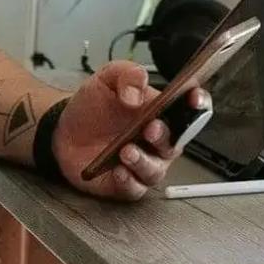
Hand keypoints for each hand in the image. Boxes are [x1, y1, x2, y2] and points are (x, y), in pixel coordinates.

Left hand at [55, 58, 202, 201]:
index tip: (193, 98)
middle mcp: (159, 140)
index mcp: (163, 112)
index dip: (199, 103)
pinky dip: (129, 181)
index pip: (192, 107)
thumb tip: (137, 92)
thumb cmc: (93, 106)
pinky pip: (135, 188)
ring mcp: (145, 163)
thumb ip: (127, 75)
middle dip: (166, 136)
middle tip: (150, 128)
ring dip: (144, 161)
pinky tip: (118, 171)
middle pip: (176, 142)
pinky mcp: (127, 183)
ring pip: (156, 169)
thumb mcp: (107, 79)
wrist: (64, 131)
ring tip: (126, 150)